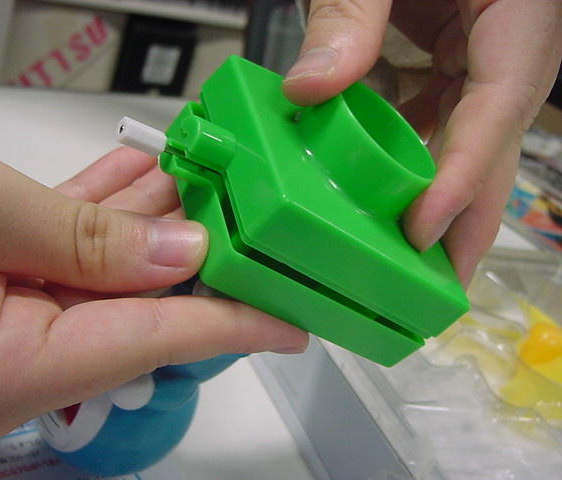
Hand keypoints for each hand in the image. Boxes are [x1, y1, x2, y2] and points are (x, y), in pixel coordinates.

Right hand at [0, 133, 307, 443]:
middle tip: (246, 214)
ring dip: (151, 223)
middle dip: (193, 252)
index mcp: (3, 368)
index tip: (289, 320)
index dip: (231, 325)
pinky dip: (103, 216)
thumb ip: (82, 238)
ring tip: (200, 181)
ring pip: (104, 272)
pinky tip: (141, 183)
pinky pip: (65, 253)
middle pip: (135, 306)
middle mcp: (7, 361)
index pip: (154, 341)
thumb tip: (177, 255)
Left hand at [284, 0, 561, 284]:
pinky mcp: (449, 52)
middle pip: (491, 140)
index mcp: (516, 9)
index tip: (422, 230)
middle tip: (435, 285)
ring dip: (432, 191)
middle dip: (464, 215)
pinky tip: (374, 174)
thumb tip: (311, 85)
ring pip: (463, 134)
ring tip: (402, 249)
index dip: (463, 176)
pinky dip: (406, 147)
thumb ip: (352, 12)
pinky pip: (434, 110)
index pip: (499, 106)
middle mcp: (507, 37)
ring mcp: (479, 47)